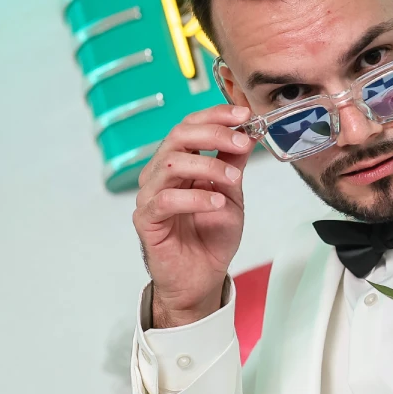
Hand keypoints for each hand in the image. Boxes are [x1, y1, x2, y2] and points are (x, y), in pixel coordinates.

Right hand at [133, 103, 253, 327]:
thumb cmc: (211, 238)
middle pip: (178, 137)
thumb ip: (233, 163)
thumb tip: (246, 132)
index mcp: (180, 163)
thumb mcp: (232, 194)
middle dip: (213, 133)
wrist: (202, 278)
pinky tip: (216, 203)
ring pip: (171, 164)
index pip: (190, 126)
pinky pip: (165, 200)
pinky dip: (195, 198)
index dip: (216, 116)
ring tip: (233, 179)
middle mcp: (161, 174)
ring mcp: (150, 195)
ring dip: (207, 166)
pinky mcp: (146, 220)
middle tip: (241, 141)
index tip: (244, 115)